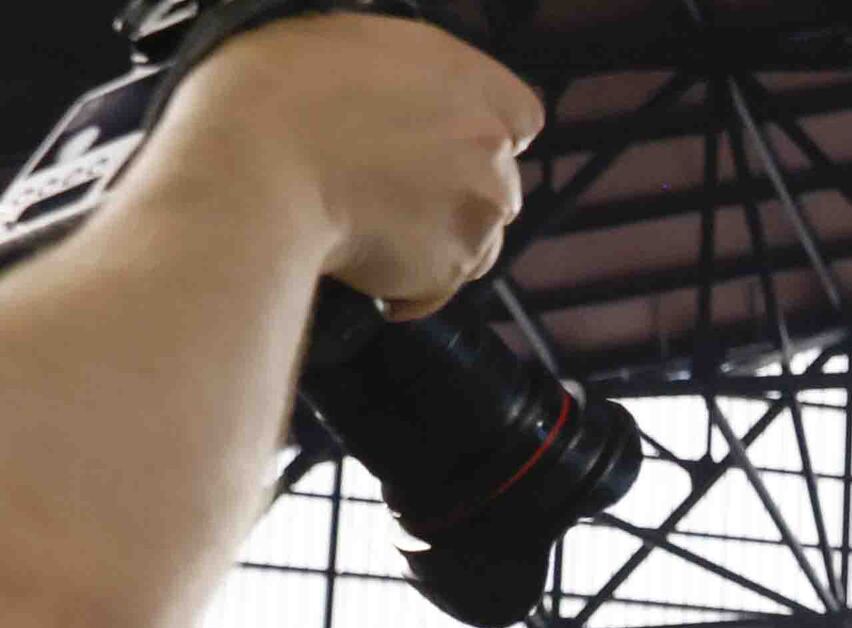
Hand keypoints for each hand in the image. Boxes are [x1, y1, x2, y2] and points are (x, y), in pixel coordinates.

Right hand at [156, 13, 542, 321]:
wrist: (255, 165)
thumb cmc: (278, 93)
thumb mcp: (345, 42)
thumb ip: (401, 75)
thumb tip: (402, 94)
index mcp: (469, 79)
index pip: (519, 115)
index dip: (480, 132)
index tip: (442, 143)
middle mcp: (489, 146)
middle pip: (496, 179)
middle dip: (453, 187)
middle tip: (386, 183)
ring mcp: (478, 212)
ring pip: (476, 234)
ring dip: (435, 235)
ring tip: (367, 223)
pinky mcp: (452, 267)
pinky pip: (439, 284)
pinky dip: (410, 283)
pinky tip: (363, 259)